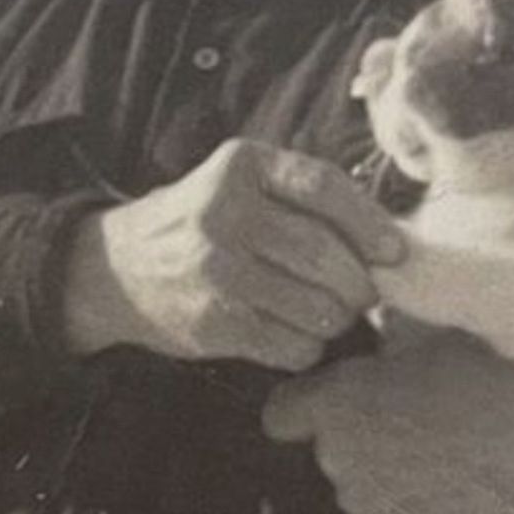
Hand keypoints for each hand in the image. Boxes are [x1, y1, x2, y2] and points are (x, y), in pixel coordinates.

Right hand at [61, 139, 405, 368]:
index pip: (323, 188)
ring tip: (332, 313)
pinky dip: (308, 345)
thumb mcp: (240, 183)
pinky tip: (298, 334)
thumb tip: (386, 237)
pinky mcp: (212, 323)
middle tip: (365, 293)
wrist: (119, 269)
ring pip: (314, 305)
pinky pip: (290, 345)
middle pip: (323, 254)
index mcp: (241, 167)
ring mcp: (216, 272)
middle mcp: (225, 214)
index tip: (394, 251)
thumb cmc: (201, 222)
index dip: (369, 223)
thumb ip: (301, 196)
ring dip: (337, 317)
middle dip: (358, 283)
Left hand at [262, 329, 513, 513]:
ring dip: (389, 476)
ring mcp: (366, 505)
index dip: (304, 407)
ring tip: (443, 454)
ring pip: (362, 490)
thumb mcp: (431, 330)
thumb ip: (386, 341)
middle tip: (417, 419)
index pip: (282, 414)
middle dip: (363, 438)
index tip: (327, 404)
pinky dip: (414, 512)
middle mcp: (338, 458)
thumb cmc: (492, 376)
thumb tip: (381, 335)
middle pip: (332, 452)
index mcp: (334, 402)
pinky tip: (451, 487)